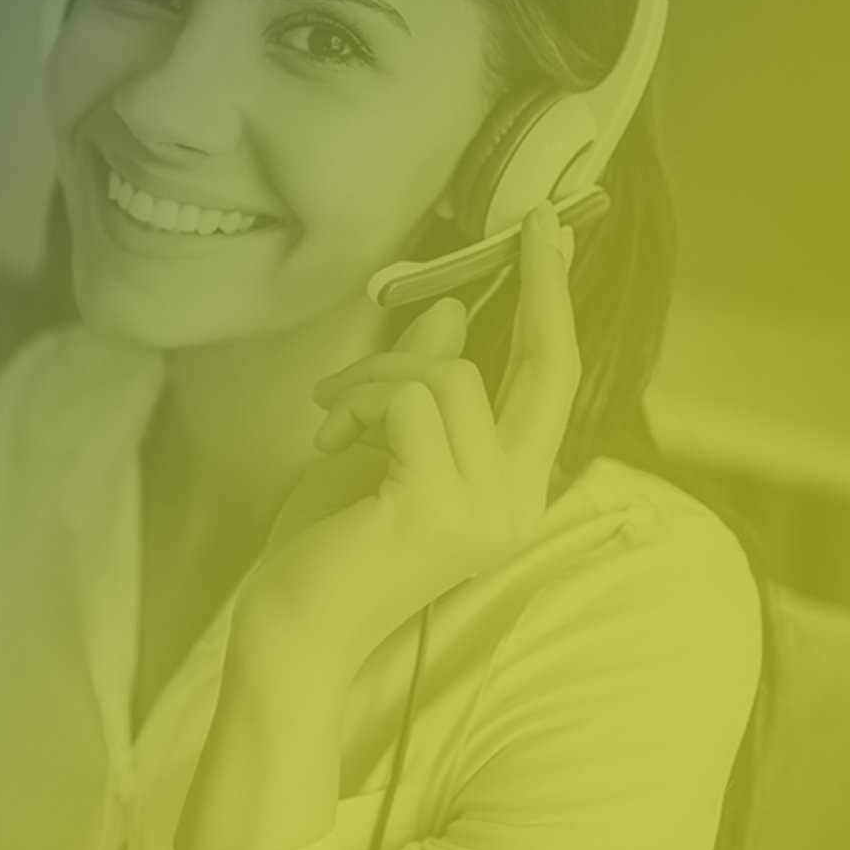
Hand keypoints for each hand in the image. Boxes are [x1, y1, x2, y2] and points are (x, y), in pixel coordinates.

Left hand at [232, 201, 579, 677]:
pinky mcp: (439, 507)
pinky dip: (358, 402)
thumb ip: (421, 386)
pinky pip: (407, 400)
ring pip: (447, 375)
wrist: (292, 628)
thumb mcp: (379, 446)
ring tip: (330, 416)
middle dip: (539, 285)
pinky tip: (327, 439)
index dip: (557, 306)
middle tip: (524, 222)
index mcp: (512, 490)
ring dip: (372, 377)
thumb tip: (456, 310)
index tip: (551, 234)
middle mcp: (517, 502)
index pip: (555, 385)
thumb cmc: (330, 543)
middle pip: (546, 368)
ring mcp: (485, 509)